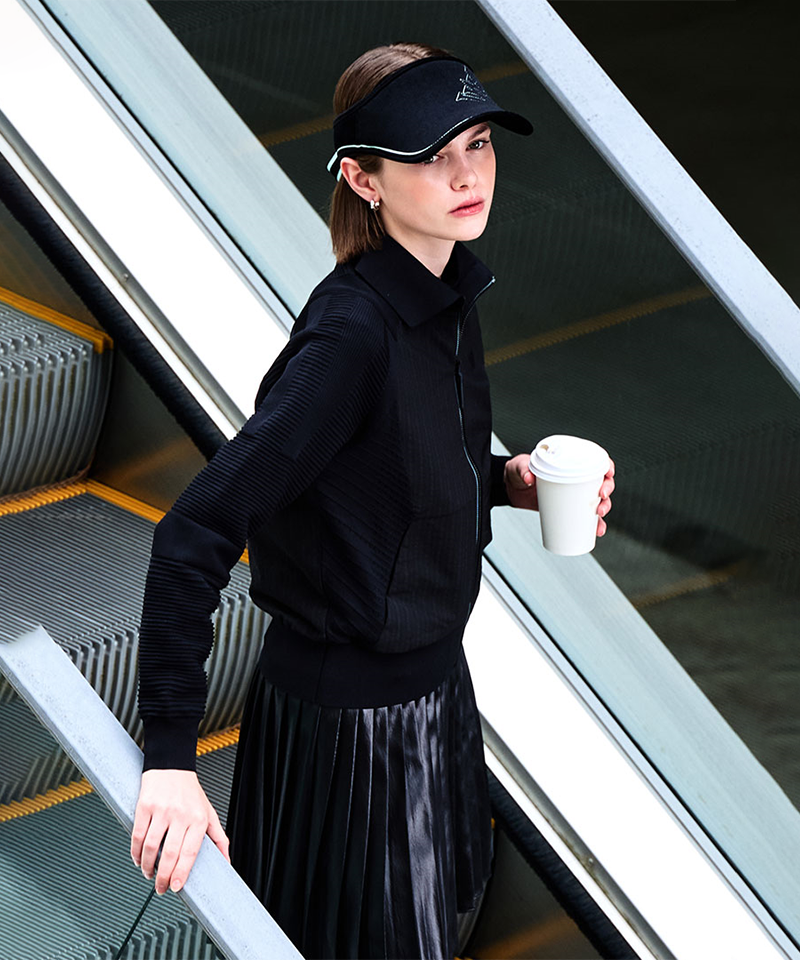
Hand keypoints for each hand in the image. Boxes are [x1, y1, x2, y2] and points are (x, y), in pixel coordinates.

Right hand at [131, 769, 229, 894]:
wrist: (172, 766)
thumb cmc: (190, 792)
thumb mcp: (209, 813)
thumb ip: (218, 838)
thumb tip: (226, 861)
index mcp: (198, 819)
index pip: (189, 853)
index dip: (181, 873)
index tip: (175, 887)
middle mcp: (181, 815)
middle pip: (169, 854)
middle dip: (162, 877)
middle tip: (160, 887)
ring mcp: (162, 810)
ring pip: (151, 847)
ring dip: (147, 867)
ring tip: (149, 873)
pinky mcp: (145, 806)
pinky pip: (138, 835)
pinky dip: (136, 852)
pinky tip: (138, 859)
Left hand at [504, 454, 615, 537]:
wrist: (510, 488)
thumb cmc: (518, 472)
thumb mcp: (519, 467)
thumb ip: (523, 469)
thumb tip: (529, 478)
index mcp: (569, 462)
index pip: (596, 460)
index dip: (606, 466)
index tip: (607, 474)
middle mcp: (576, 477)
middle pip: (601, 482)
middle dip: (607, 491)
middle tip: (600, 498)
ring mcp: (573, 494)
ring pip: (597, 500)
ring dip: (604, 509)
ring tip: (599, 517)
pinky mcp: (568, 508)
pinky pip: (586, 517)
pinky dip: (594, 525)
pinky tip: (597, 531)